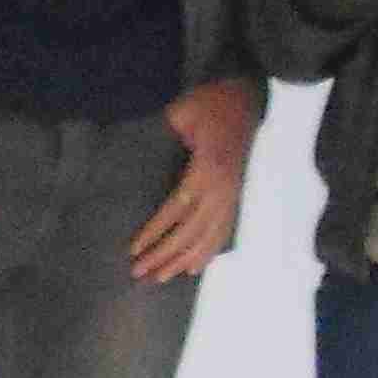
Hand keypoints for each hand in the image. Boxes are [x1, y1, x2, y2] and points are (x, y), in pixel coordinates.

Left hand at [128, 77, 260, 282]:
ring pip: (207, 238)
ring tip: (159, 277)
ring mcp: (230, 196)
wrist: (244, 100)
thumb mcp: (183, 110)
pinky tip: (193, 268)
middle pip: (191, 232)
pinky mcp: (234, 197)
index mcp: (206, 169)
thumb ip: (163, 133)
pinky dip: (208, 252)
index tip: (135, 249)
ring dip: (182, 260)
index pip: (177, 209)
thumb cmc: (210, 103)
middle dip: (164, 255)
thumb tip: (132, 149)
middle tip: (139, 273)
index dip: (156, 232)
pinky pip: (222, 232)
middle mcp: (221, 190)